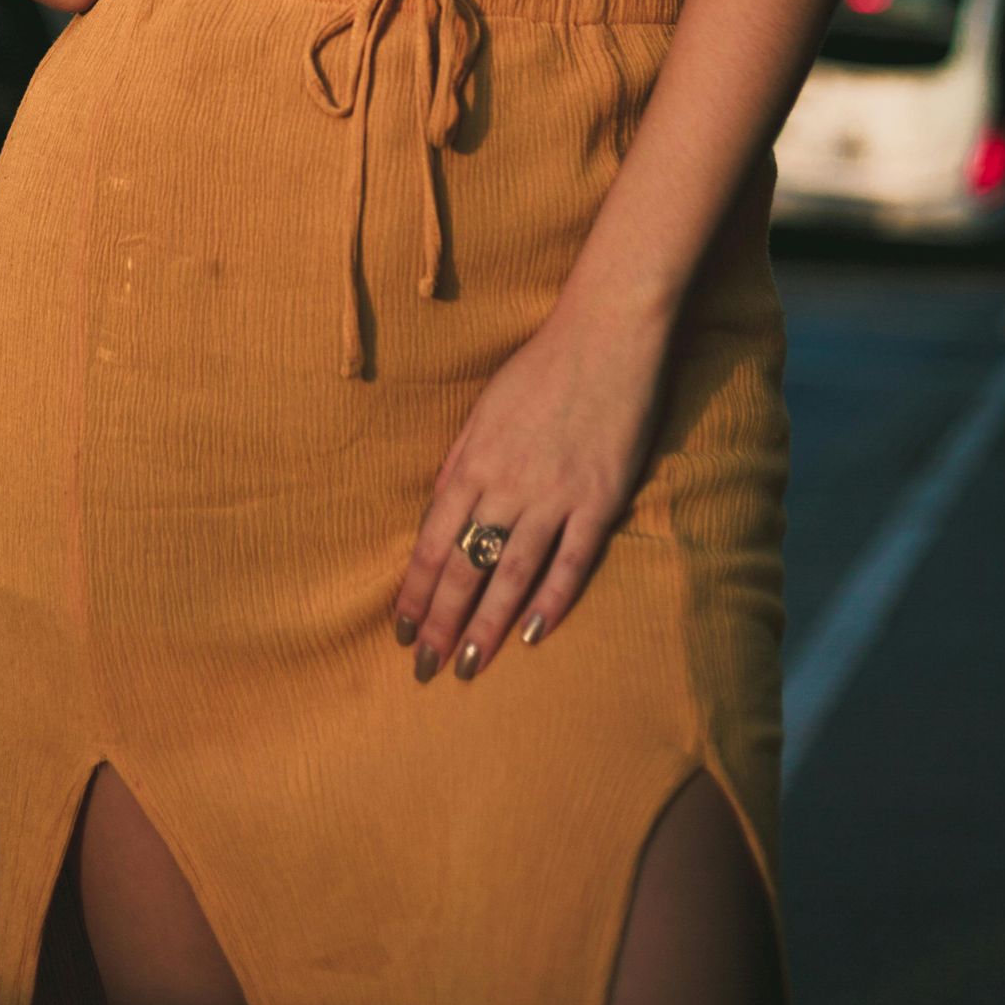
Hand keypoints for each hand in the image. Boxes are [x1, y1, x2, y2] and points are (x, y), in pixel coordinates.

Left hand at [391, 294, 675, 683]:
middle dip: (441, 621)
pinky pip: (572, 559)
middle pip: (466, 565)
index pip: (433, 541)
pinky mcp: (599, 498)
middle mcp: (507, 484)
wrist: (604, 336)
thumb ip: (460, 464)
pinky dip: (552, 598)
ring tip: (469, 665)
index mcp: (472, 462)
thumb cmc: (538, 370)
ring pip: (512, 572)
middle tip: (425, 668)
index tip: (401, 630)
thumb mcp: (483, 412)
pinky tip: (532, 633)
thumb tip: (439, 511)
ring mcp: (555, 494)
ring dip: (487, 623)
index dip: (416, 590)